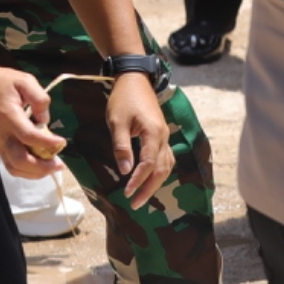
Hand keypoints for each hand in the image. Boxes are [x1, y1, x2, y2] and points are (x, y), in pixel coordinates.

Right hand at [0, 61, 64, 177]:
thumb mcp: (24, 81)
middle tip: (59, 164)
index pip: (28, 136)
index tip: (62, 142)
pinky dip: (25, 170)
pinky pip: (10, 164)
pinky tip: (39, 165)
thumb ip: (39, 98)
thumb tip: (45, 119)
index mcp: (8, 116)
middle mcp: (0, 133)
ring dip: (34, 172)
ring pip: (14, 166)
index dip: (47, 143)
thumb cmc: (1, 82)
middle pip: (19, 159)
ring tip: (52, 167)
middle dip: (41, 167)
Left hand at [106, 71, 171, 209]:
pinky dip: (159, 171)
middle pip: (162, 169)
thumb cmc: (123, 99)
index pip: (149, 163)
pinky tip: (150, 179)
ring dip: (156, 182)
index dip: (139, 180)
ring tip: (142, 196)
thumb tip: (125, 171)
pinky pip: (165, 158)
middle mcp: (163, 136)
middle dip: (150, 188)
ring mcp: (164, 136)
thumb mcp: (116, 122)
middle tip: (135, 203)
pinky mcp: (161, 135)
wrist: (135, 80)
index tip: (127, 193)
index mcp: (153, 133)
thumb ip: (121, 147)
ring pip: (166, 165)